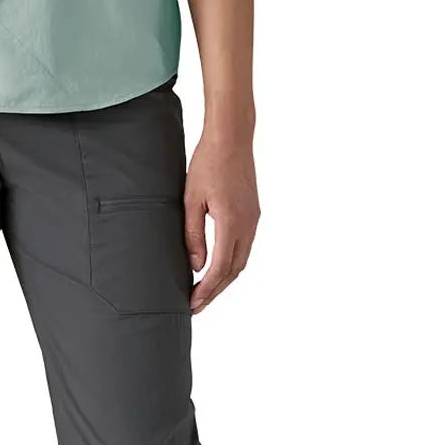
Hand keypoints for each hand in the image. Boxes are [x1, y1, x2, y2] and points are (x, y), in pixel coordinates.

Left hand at [183, 129, 258, 312]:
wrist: (232, 138)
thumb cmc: (207, 164)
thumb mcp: (191, 200)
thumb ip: (193, 234)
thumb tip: (196, 265)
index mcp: (231, 222)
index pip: (219, 268)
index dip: (206, 289)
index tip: (193, 303)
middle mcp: (247, 224)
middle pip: (234, 270)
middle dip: (215, 291)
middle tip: (196, 306)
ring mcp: (253, 219)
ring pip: (241, 260)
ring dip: (224, 279)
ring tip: (205, 291)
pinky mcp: (253, 214)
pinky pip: (245, 247)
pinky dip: (232, 263)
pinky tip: (218, 267)